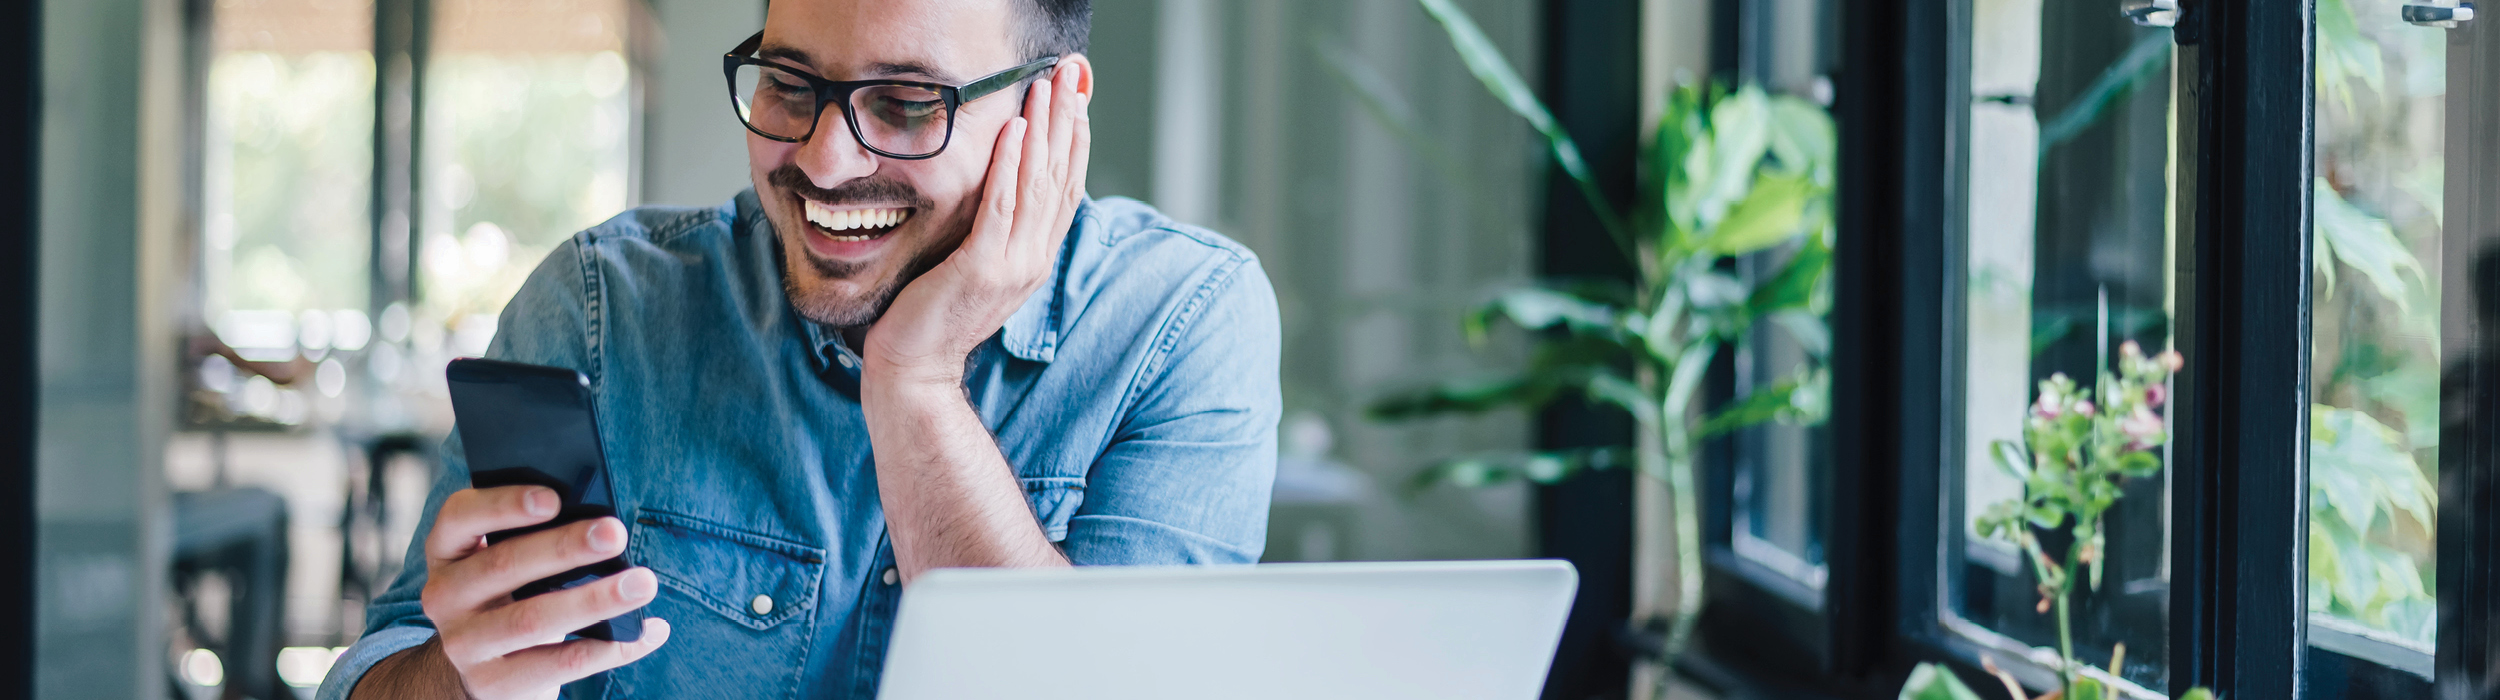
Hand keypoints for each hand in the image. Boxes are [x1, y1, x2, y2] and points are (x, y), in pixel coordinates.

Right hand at [398, 486, 670, 699]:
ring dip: (594, 599)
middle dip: (564, 547)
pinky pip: (560, 665)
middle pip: (503, 565)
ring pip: (532, 619)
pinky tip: (648, 632)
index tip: (554, 498)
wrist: (486, 669)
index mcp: (448, 551)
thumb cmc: (513, 595)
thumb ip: (538, 539)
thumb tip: (602, 527)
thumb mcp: (509, 563)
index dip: (503, 505)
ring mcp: (464, 645)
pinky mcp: (493, 684)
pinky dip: (612, 648)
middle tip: (615, 533)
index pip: (460, 517)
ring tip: (643, 583)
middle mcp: (445, 596)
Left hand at [863, 62, 1092, 386]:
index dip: (1075, 139)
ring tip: (1046, 87)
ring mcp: (1012, 265)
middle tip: (1072, 74)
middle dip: (1067, 119)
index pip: (1066, 188)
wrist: (914, 368)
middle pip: (1060, 176)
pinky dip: (1010, 165)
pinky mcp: (982, 268)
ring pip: (1037, 185)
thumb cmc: (933, 315)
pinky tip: (1013, 130)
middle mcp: (1033, 258)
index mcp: (1035, 257)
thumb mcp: (975, 266)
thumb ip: (994, 232)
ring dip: (1043, 130)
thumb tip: (997, 188)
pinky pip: (1001, 207)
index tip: (1077, 97)